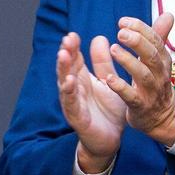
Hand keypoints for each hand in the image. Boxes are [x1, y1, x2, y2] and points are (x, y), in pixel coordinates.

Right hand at [57, 30, 126, 171]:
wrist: (111, 139)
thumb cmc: (108, 110)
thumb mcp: (109, 82)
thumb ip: (104, 63)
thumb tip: (99, 37)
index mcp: (82, 79)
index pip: (74, 60)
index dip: (72, 47)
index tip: (72, 34)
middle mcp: (74, 89)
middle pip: (67, 69)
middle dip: (65, 54)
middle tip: (66, 39)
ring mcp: (73, 103)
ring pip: (64, 83)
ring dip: (63, 70)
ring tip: (63, 55)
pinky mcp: (77, 118)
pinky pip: (71, 104)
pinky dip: (69, 93)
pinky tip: (69, 82)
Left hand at [91, 13, 174, 148]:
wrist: (163, 117)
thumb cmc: (156, 83)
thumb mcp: (158, 60)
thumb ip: (159, 37)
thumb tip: (169, 14)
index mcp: (162, 61)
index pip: (155, 41)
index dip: (141, 29)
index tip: (123, 21)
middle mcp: (159, 74)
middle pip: (152, 56)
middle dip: (137, 42)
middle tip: (120, 32)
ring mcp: (151, 91)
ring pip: (143, 75)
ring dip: (128, 61)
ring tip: (113, 49)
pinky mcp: (141, 106)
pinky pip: (132, 97)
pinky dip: (121, 88)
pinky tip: (109, 80)